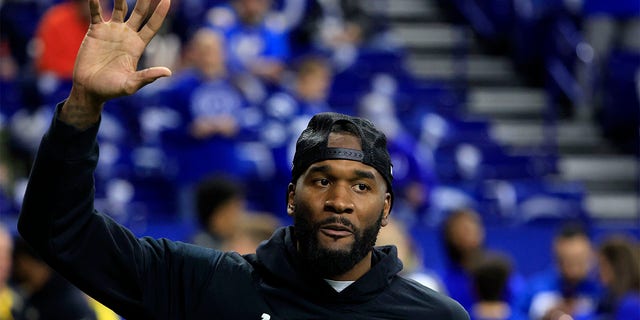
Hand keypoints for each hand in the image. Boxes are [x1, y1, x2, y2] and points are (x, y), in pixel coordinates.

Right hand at [61, 0, 170, 128]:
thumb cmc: (111, 90)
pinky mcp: (95, 31)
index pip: (152, 25)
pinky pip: (96, 12)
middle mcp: (127, 35)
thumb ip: (148, 77)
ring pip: (119, 7)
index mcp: (138, 46)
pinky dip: (95, 2)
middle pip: (139, 12)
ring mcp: (111, 31)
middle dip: (145, 0)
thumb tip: (168, 72)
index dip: (159, 13)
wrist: (89, 89)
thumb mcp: (131, 84)